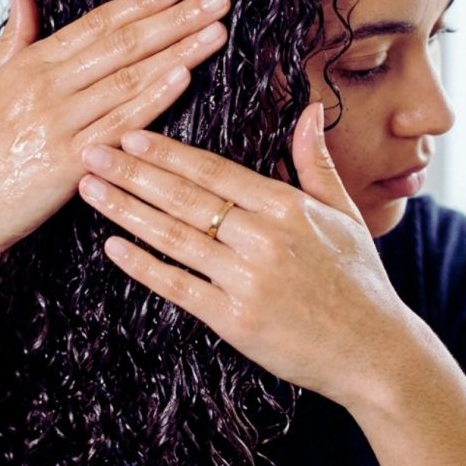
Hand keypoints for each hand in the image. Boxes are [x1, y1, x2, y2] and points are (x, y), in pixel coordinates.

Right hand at [0, 0, 230, 264]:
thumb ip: (15, 35)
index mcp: (32, 66)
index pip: (97, 24)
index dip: (140, 2)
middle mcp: (47, 87)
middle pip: (122, 44)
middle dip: (174, 19)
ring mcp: (58, 123)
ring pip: (128, 79)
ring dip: (177, 52)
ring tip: (215, 31)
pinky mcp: (68, 163)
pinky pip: (118, 125)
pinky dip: (153, 100)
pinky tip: (184, 77)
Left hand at [77, 103, 415, 409]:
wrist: (375, 353)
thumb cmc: (360, 281)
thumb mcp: (346, 214)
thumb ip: (316, 163)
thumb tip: (308, 112)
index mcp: (287, 208)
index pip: (214, 170)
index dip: (168, 152)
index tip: (130, 134)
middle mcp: (263, 239)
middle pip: (185, 198)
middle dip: (132, 172)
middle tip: (90, 152)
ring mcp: (246, 280)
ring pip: (174, 237)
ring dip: (126, 211)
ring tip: (90, 190)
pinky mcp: (235, 320)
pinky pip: (178, 286)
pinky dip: (143, 266)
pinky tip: (113, 246)